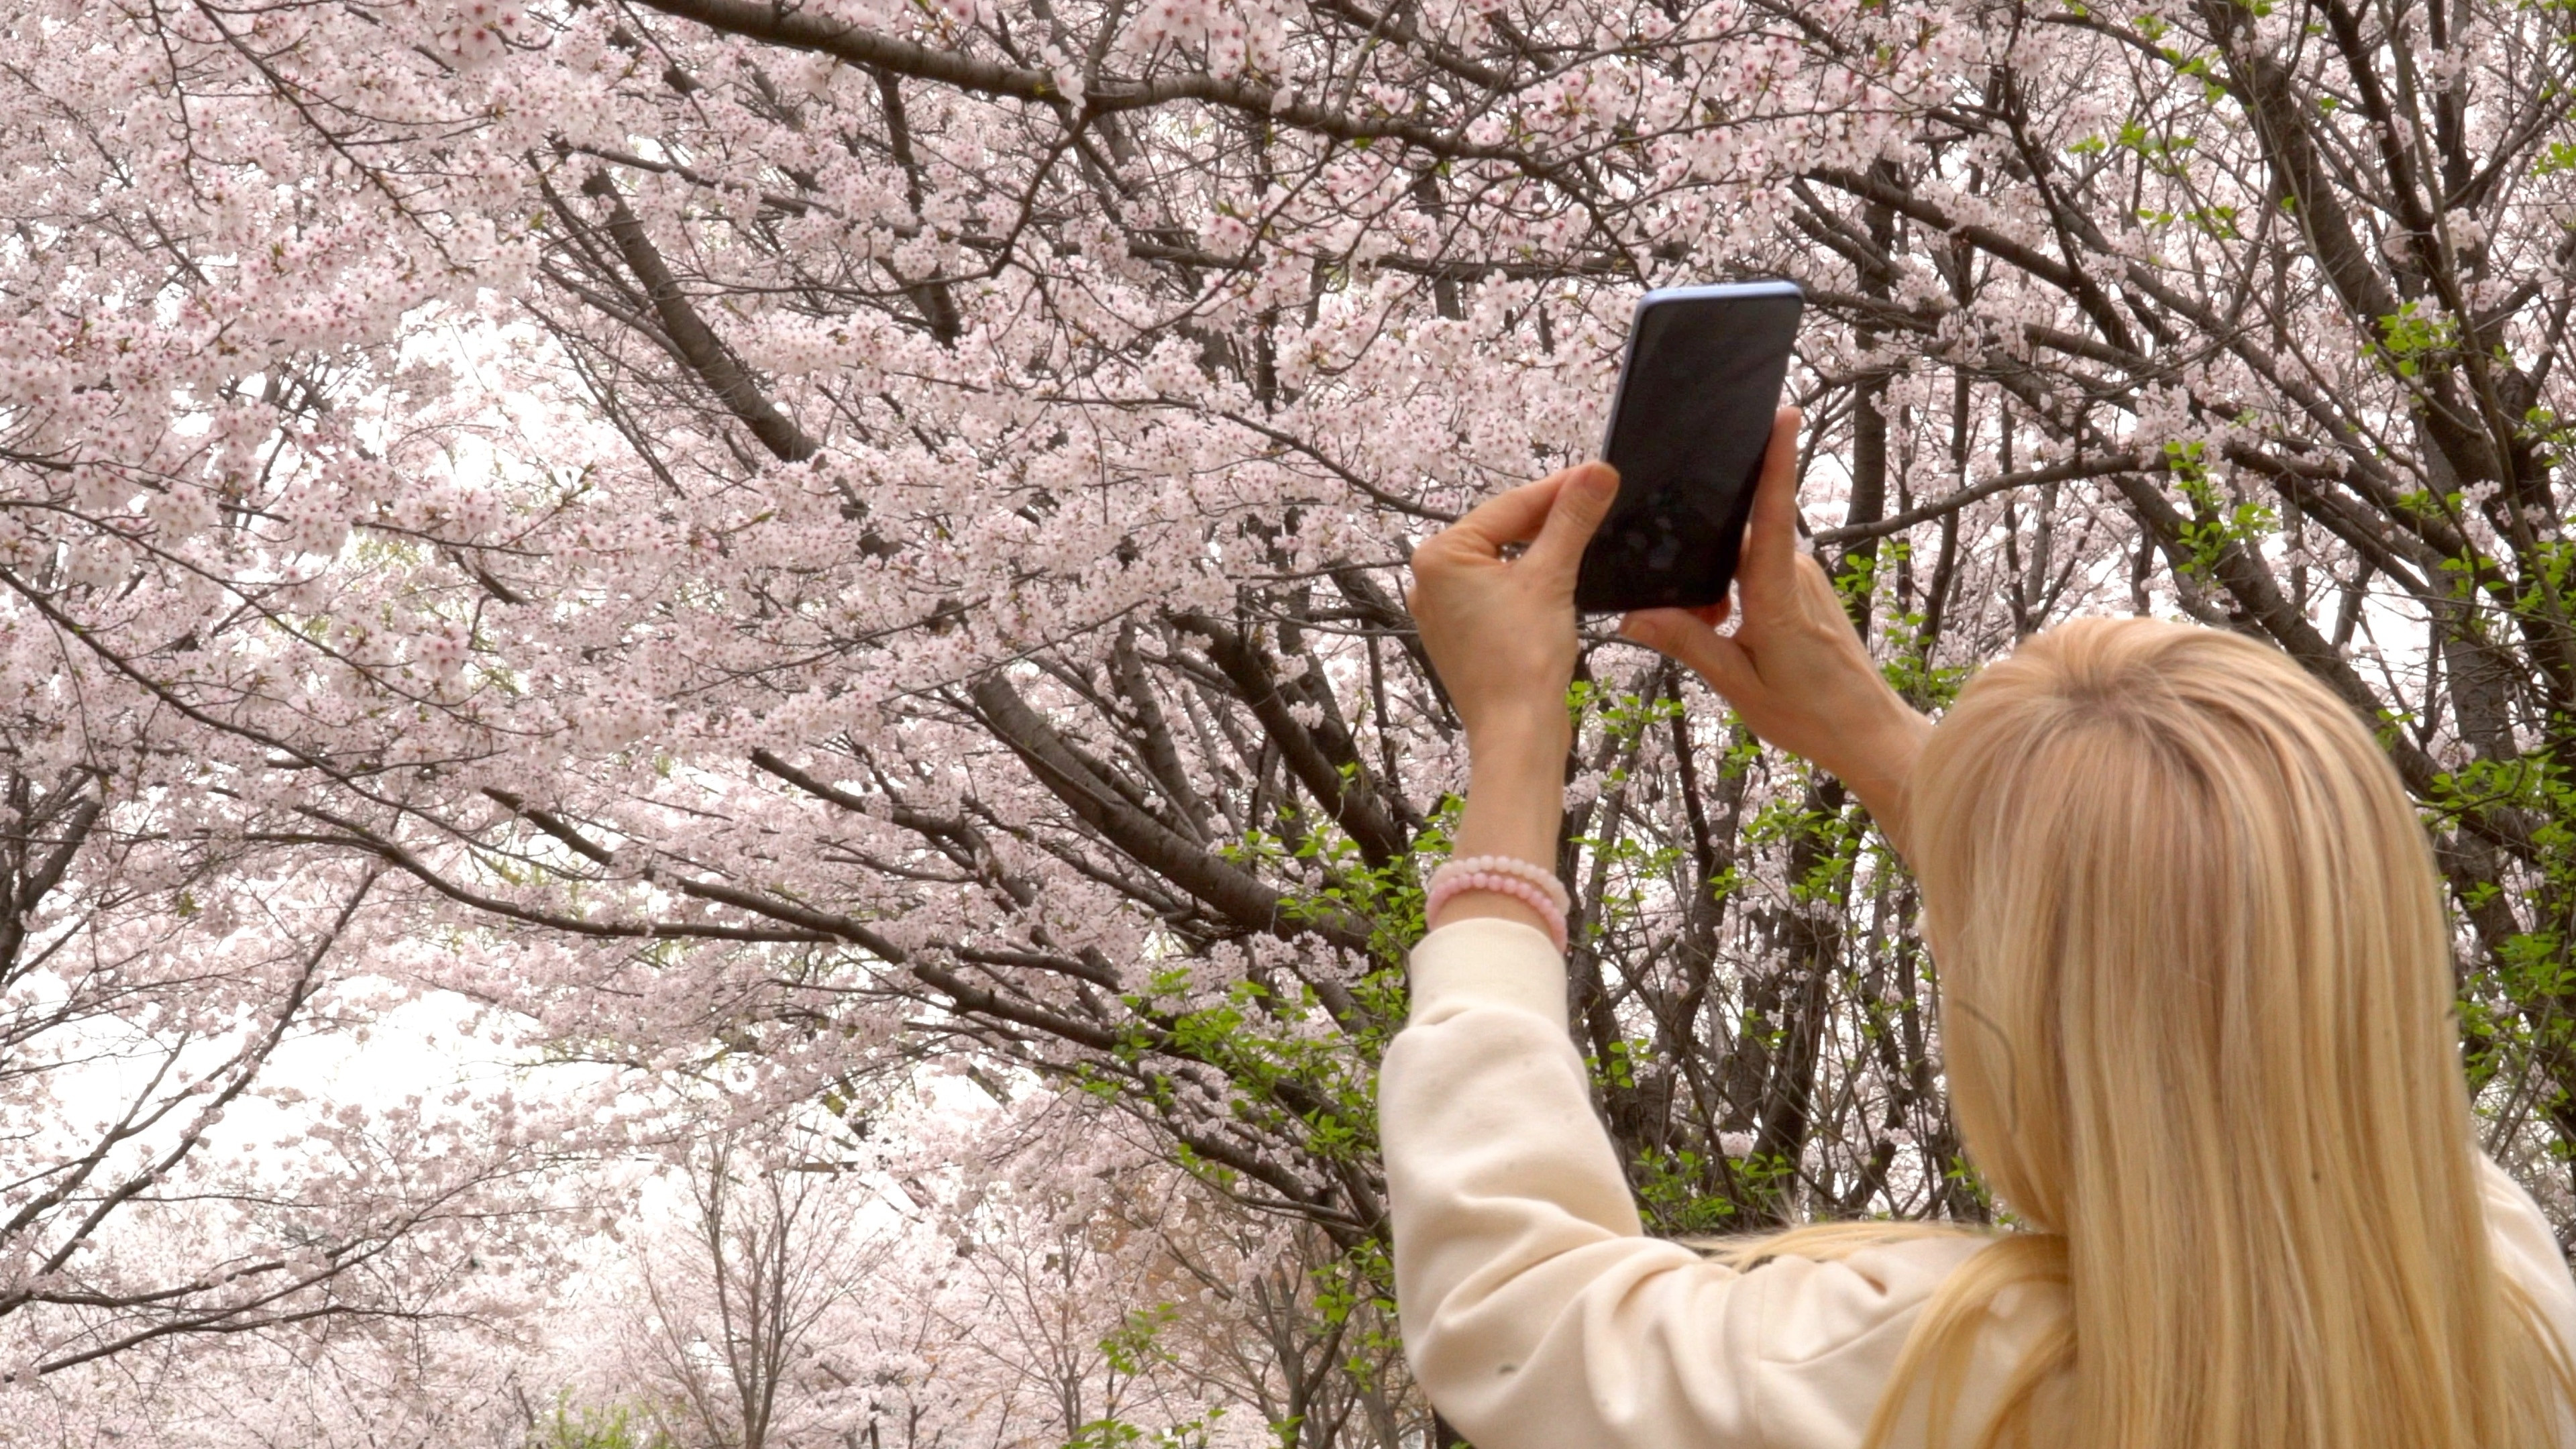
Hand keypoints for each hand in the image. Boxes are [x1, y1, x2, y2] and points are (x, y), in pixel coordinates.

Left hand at [1405, 461, 1618, 756]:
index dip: (1558, 488)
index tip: (1596, 474)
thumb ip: (1572, 520)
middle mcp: (1430, 580)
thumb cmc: (1522, 662)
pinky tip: (1558, 575)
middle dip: (1549, 518)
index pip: (1509, 505)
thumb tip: (1596, 474)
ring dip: (1541, 548)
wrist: (1517, 732)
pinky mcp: (1462, 633)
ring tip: (1584, 533)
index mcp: (1440, 557)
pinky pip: (1497, 591)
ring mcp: (1443, 609)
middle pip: (1501, 530)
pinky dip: (1527, 579)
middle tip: (1597, 501)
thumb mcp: (1551, 577)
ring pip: (1501, 561)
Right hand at [1616, 408, 1932, 848]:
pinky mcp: (1807, 590)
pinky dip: (1736, 593)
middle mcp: (1796, 575)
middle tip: (1700, 618)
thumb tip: (1633, 617)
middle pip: (1739, 536)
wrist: (1867, 734)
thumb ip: (1688, 643)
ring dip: (1719, 587)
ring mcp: (1806, 579)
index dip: (1775, 463)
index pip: (1772, 515)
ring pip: (1746, 557)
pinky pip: (1761, 572)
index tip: (1782, 416)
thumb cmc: (1809, 714)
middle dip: (1703, 560)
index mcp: (1777, 595)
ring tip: (1719, 636)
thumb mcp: (1738, 684)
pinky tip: (1729, 632)